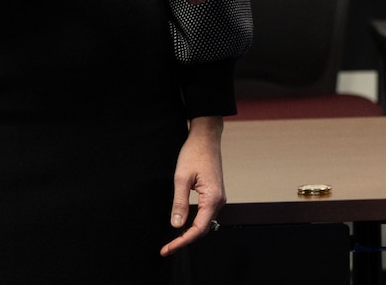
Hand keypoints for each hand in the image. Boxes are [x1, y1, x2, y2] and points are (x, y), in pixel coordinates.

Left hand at [160, 116, 224, 256]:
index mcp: (212, 198)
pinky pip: (205, 213)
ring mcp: (218, 197)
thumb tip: (176, 226)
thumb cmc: (195, 152)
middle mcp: (219, 200)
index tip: (167, 249)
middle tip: (166, 248)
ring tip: (173, 240)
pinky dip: (194, 222)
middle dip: (185, 240)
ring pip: (205, 222)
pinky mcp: (214, 193)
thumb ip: (180, 203)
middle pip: (203, 229)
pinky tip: (184, 224)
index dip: (182, 242)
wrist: (206, 136)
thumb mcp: (181, 178)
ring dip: (190, 233)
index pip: (198, 229)